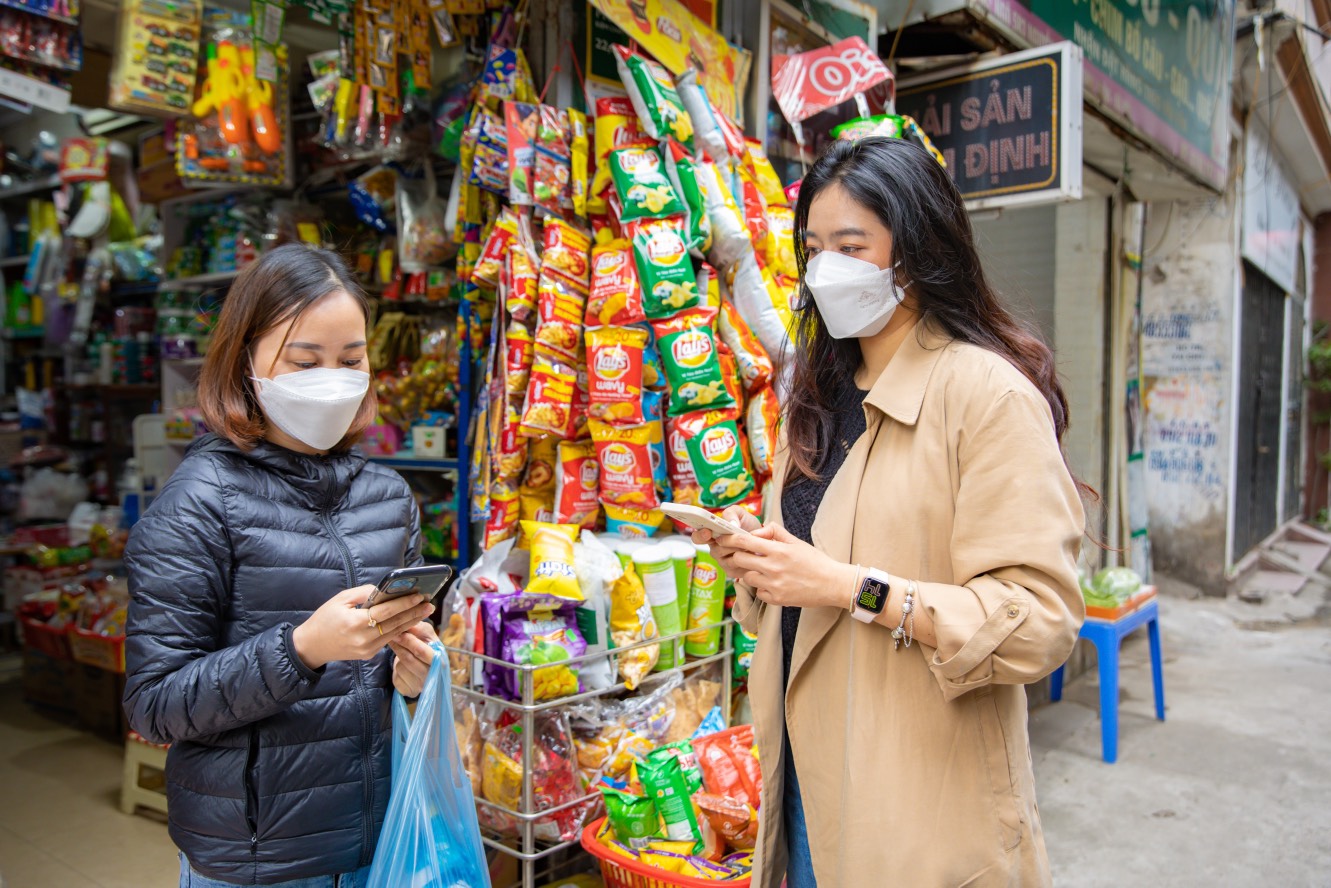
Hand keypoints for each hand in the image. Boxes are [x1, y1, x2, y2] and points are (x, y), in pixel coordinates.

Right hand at [291, 586, 434, 670]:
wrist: (311, 646)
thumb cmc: (324, 619)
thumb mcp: (341, 599)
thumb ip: (364, 593)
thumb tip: (384, 590)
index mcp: (355, 623)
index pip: (387, 611)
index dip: (405, 603)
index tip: (420, 596)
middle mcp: (363, 638)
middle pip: (395, 624)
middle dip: (414, 613)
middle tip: (430, 604)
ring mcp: (367, 649)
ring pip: (395, 633)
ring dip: (411, 622)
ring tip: (424, 611)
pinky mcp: (368, 655)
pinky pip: (387, 640)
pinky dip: (399, 630)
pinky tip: (409, 621)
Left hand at [389, 622, 439, 697]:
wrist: (423, 667)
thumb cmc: (426, 647)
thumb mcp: (427, 635)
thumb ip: (419, 628)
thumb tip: (408, 623)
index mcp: (440, 660)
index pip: (422, 651)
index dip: (409, 640)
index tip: (397, 631)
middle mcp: (432, 676)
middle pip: (409, 659)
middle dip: (400, 646)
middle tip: (392, 637)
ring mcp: (420, 685)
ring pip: (401, 667)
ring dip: (397, 656)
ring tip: (400, 650)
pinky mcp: (409, 691)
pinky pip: (397, 677)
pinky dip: (396, 669)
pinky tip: (402, 666)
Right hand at [689, 506, 762, 578]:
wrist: (763, 538)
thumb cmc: (747, 524)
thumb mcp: (740, 513)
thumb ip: (732, 513)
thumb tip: (731, 523)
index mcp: (711, 535)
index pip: (697, 537)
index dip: (700, 535)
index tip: (707, 532)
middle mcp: (714, 549)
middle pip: (715, 550)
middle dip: (728, 544)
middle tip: (739, 537)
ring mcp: (722, 562)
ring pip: (727, 560)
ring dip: (739, 552)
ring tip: (749, 545)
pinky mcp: (732, 572)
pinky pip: (736, 569)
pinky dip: (746, 561)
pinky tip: (753, 556)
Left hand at [716, 523, 857, 609]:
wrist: (832, 584)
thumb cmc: (815, 561)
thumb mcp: (796, 542)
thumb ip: (775, 532)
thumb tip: (757, 530)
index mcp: (778, 551)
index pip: (744, 542)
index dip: (730, 538)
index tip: (723, 537)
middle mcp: (773, 568)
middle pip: (739, 559)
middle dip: (739, 556)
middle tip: (746, 555)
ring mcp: (774, 586)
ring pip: (747, 577)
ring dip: (751, 572)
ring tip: (764, 570)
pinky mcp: (776, 600)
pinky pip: (758, 592)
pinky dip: (762, 588)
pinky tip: (774, 584)